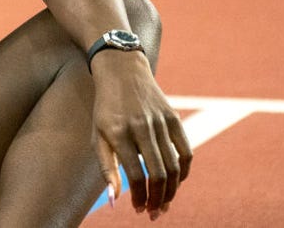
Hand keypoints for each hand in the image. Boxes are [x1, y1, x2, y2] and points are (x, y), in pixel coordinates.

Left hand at [91, 50, 192, 219]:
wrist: (121, 70)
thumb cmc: (105, 108)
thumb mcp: (97, 135)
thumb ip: (106, 168)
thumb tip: (114, 202)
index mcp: (118, 132)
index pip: (136, 175)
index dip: (139, 197)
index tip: (138, 209)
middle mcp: (141, 127)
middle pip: (159, 174)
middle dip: (157, 199)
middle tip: (153, 213)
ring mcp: (160, 122)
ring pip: (174, 166)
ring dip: (171, 191)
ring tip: (163, 204)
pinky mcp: (174, 118)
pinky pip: (186, 152)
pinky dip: (184, 172)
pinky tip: (176, 183)